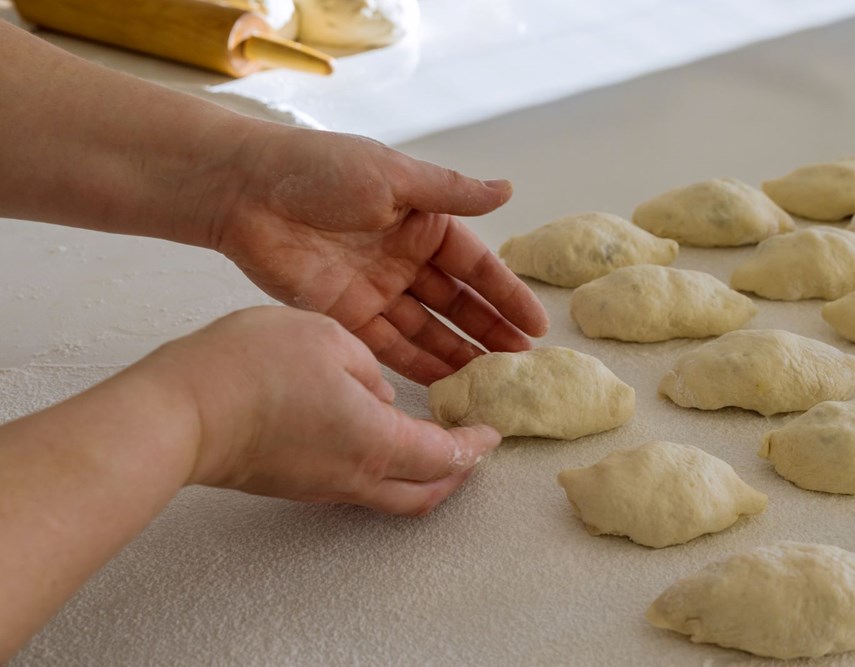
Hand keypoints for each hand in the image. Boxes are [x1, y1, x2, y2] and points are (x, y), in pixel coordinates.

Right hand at [153, 306, 500, 514]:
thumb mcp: (328, 338)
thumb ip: (368, 368)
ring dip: (421, 472)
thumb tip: (377, 395)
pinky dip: (384, 467)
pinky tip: (374, 432)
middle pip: (425, 492)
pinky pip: (356, 483)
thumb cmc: (253, 368)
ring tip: (430, 440)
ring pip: (391, 493)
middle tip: (471, 449)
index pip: (447, 456)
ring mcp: (322, 485)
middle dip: (457, 473)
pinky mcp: (293, 481)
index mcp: (378, 442)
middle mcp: (357, 475)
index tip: (491, 432)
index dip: (475, 445)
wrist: (181, 411)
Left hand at [212, 129, 548, 384]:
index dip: (506, 295)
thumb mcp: (393, 176)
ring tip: (489, 383)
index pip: (476, 266)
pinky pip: (388, 346)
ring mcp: (376, 290)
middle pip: (456, 304)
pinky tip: (444, 384)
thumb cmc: (321, 170)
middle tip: (520, 365)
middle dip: (488, 332)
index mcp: (422, 222)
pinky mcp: (345, 315)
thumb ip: (450, 193)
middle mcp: (405, 259)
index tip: (536, 326)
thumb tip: (507, 190)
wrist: (246, 190)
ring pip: (427, 330)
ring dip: (457, 354)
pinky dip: (415, 364)